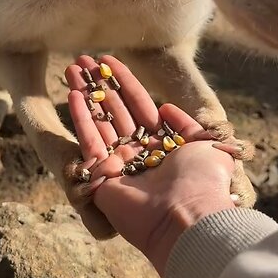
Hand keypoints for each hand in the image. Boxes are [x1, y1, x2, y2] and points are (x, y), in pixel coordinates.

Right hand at [65, 55, 241, 275]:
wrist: (188, 218)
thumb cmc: (203, 183)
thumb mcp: (207, 145)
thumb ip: (188, 125)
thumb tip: (166, 108)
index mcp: (162, 145)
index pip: (139, 105)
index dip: (124, 82)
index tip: (108, 59)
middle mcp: (138, 153)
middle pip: (114, 111)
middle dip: (98, 84)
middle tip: (81, 60)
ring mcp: (119, 165)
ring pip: (98, 122)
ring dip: (84, 95)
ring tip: (70, 69)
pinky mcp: (102, 178)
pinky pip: (89, 142)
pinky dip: (80, 119)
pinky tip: (72, 94)